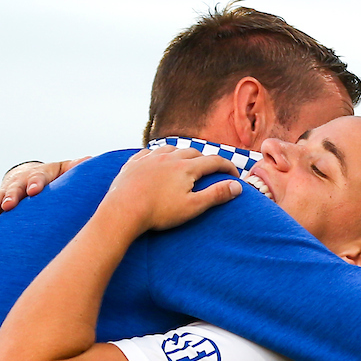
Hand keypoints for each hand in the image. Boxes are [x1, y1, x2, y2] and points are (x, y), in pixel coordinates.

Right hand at [0, 157, 89, 226]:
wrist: (29, 176)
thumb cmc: (53, 177)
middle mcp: (20, 182)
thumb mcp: (65, 170)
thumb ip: (76, 168)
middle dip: (11, 196)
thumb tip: (90, 161)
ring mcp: (6, 192)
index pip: (37, 177)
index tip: (35, 191)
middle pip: (14, 188)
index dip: (36, 183)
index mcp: (39, 175)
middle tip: (10, 206)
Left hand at [104, 147, 240, 232]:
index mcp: (186, 167)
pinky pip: (148, 152)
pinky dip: (157, 154)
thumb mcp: (192, 207)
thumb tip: (237, 186)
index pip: (213, 161)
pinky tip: (156, 159)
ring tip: (184, 161)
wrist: (123, 209)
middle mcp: (169, 157)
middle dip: (204, 159)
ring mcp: (150, 158)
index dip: (227, 166)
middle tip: (210, 170)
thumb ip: (216, 195)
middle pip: (193, 152)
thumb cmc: (158, 212)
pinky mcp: (133, 163)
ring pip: (171, 148)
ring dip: (181, 153)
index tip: (234, 174)